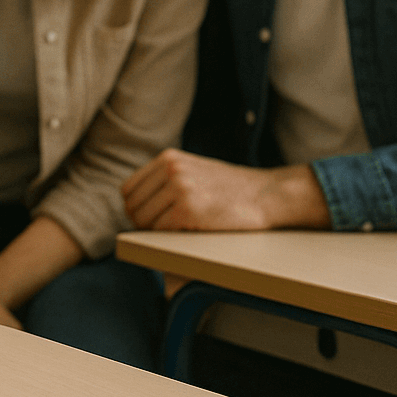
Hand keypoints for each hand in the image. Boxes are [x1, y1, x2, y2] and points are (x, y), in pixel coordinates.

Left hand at [121, 148, 330, 229]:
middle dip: (143, 223)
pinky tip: (191, 232)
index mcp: (168, 158)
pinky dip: (171, 238)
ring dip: (157, 232)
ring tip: (181, 230)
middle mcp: (171, 169)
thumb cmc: (230, 189)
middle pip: (132, 207)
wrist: (267, 195)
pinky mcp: (189, 210)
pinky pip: (161, 231)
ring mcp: (179, 188)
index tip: (150, 220)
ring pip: (144, 221)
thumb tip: (133, 205)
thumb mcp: (194, 170)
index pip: (128, 189)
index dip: (136, 209)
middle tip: (164, 231)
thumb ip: (165, 179)